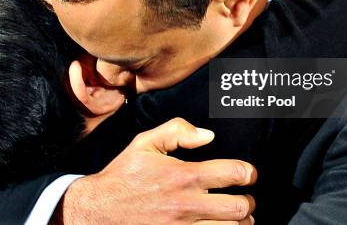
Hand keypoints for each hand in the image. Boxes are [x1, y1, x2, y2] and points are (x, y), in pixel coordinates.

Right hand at [53, 118, 256, 223]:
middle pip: (239, 208)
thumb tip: (208, 135)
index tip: (247, 174)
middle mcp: (187, 204)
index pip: (234, 173)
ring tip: (237, 219)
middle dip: (248, 203)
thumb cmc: (123, 176)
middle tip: (245, 200)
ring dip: (239, 224)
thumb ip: (177, 131)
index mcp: (184, 176)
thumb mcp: (144, 143)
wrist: (98, 211)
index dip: (248, 173)